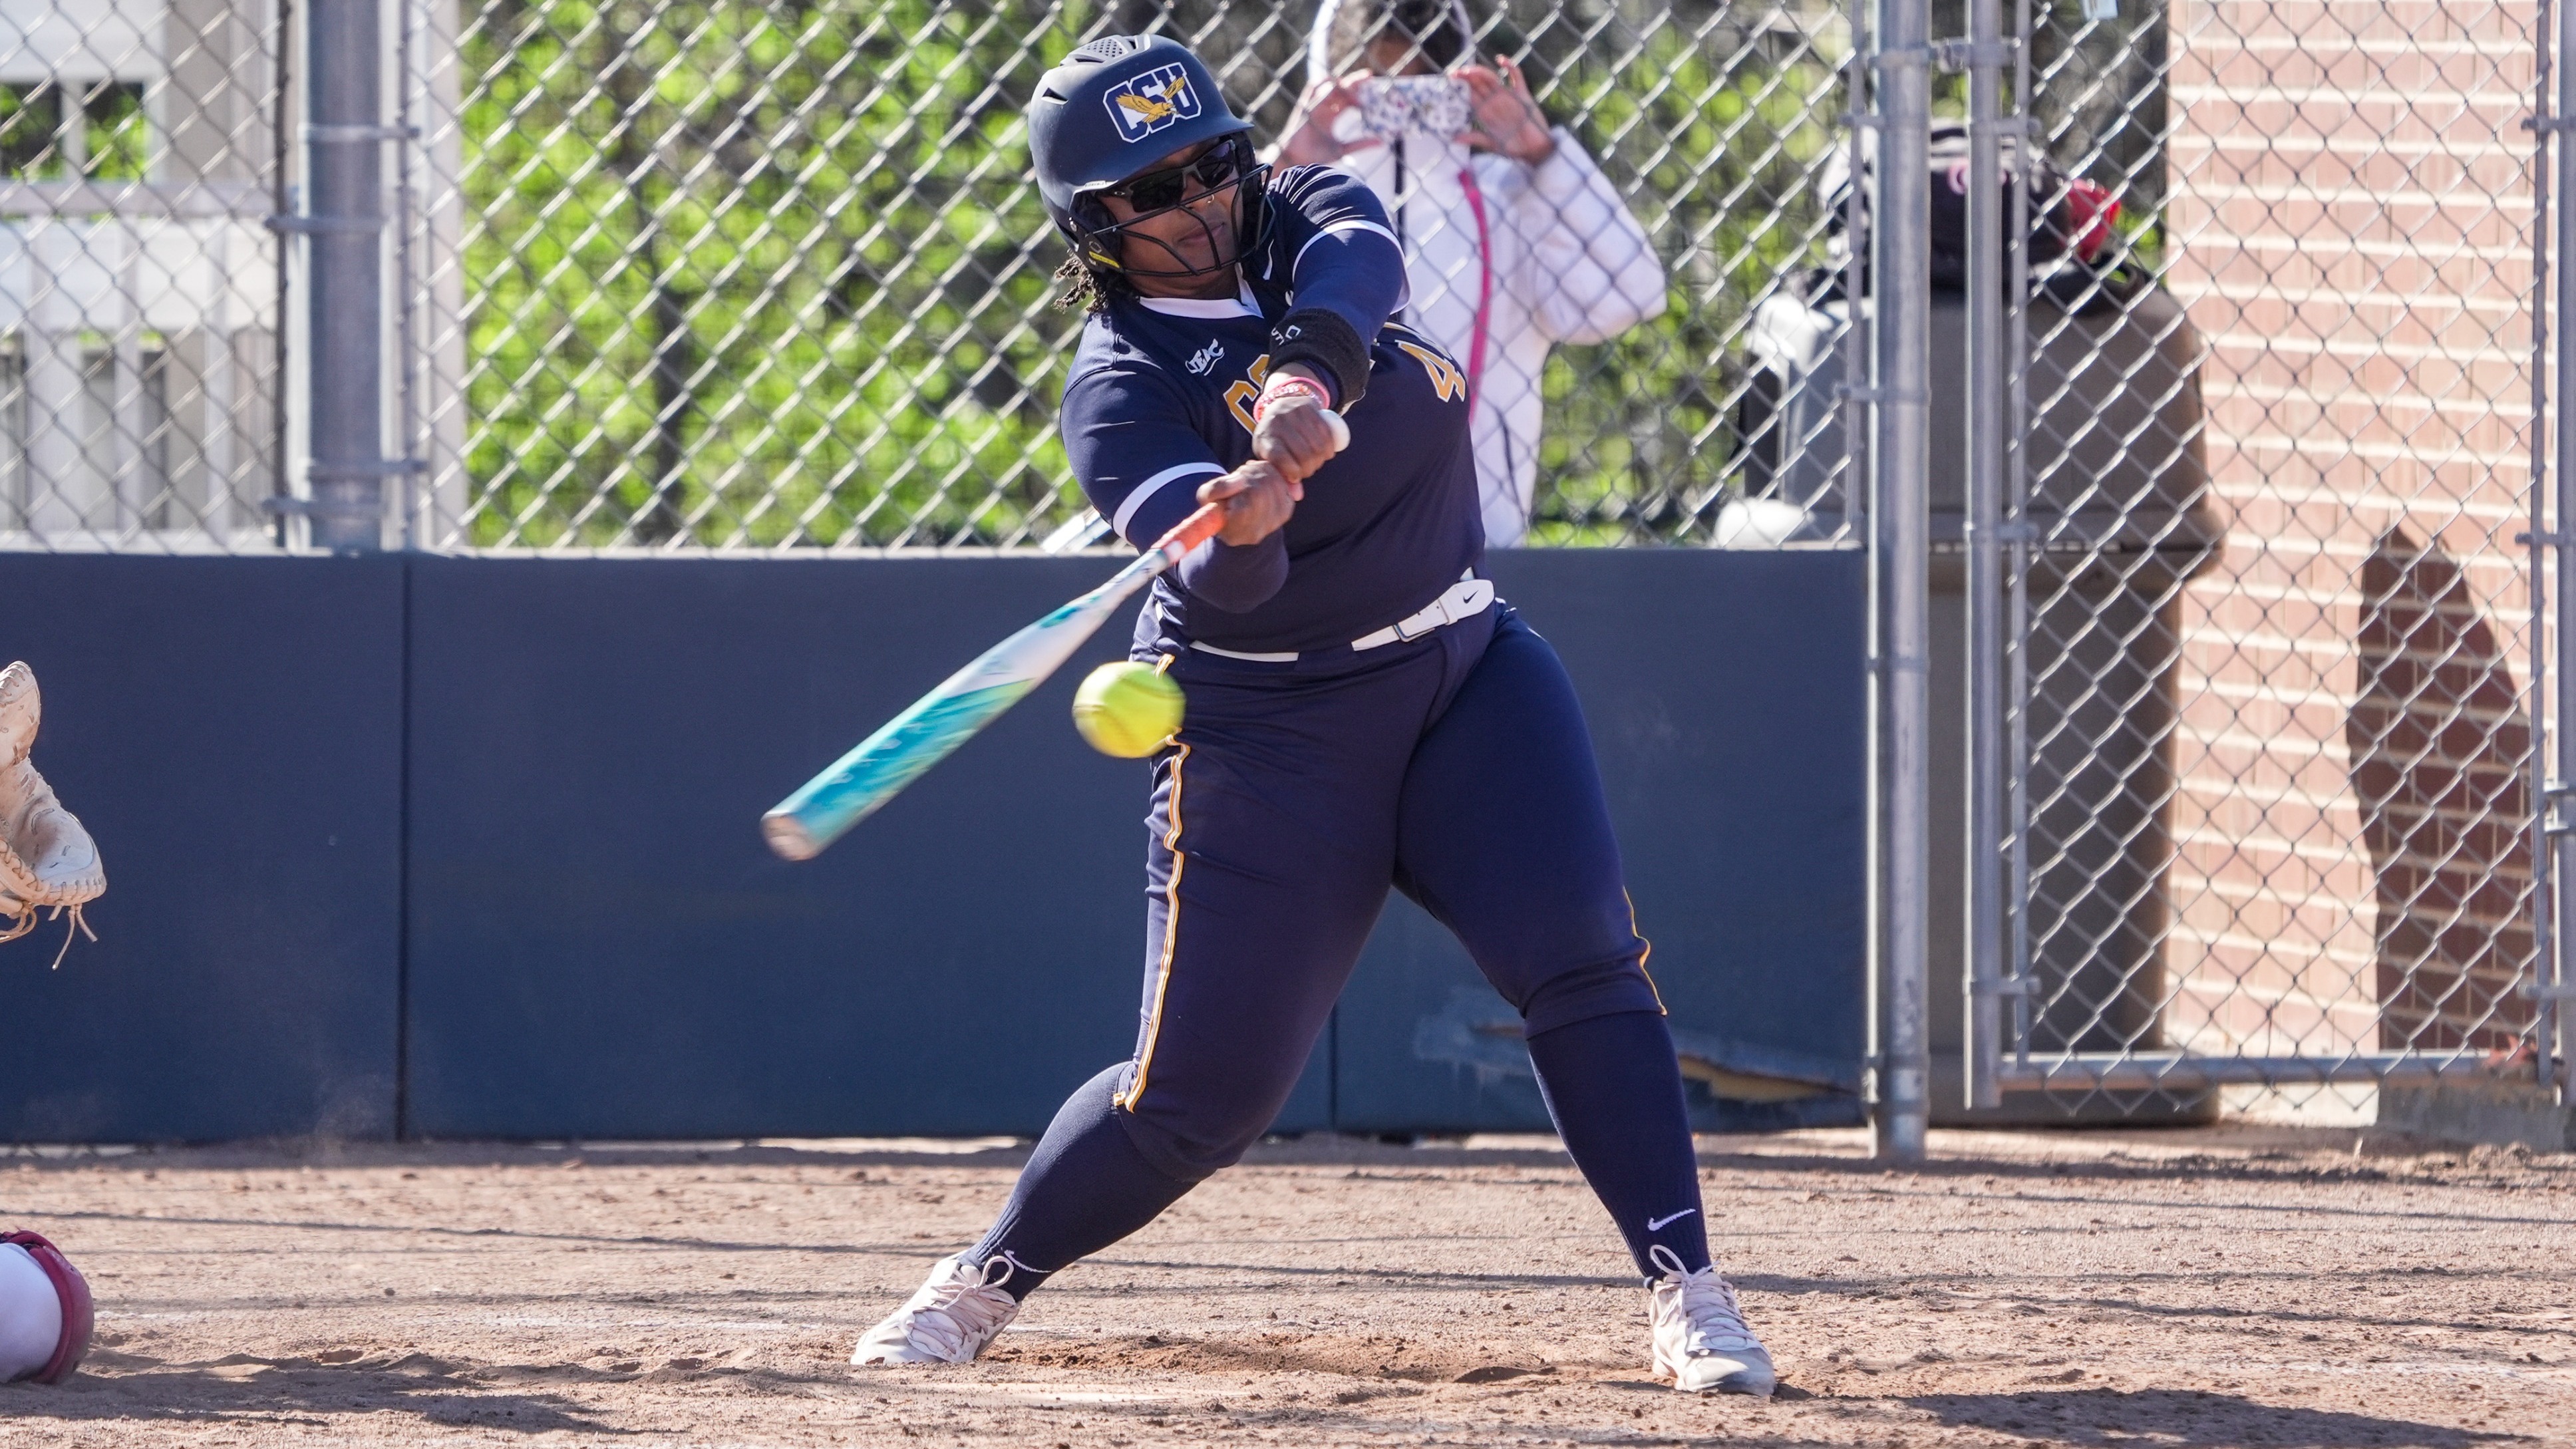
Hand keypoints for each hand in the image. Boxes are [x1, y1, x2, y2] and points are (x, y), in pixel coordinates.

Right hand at [1200, 459, 1300, 546]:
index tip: (1234, 479)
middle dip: (1251, 475)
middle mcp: (1257, 533)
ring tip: (1249, 474)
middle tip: (1242, 473)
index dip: (1241, 484)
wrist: (1237, 516)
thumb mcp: (1206, 497)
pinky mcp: (1287, 511)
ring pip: (1274, 484)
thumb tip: (1240, 481)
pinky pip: (1284, 484)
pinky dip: (1273, 474)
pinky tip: (1261, 477)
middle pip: (1261, 491)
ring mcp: (1275, 524)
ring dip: (1261, 472)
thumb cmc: (1218, 505)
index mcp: (1235, 533)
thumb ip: (1216, 489)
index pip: (1246, 504)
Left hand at [1251, 365, 1343, 481]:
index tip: (1297, 476)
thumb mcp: (1271, 457)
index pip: (1281, 459)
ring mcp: (1292, 413)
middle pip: (1302, 454)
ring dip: (1321, 459)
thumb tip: (1297, 496)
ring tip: (1318, 461)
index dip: (1293, 472)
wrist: (1278, 406)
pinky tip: (1327, 453)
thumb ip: (1282, 476)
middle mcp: (1277, 423)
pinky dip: (1329, 446)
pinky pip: (1325, 430)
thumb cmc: (1274, 438)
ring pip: (1316, 444)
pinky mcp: (1307, 406)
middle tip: (1310, 469)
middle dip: (1310, 468)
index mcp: (1265, 438)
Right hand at [1274, 73, 1384, 167]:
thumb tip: (1382, 143)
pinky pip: (1313, 88)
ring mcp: (1314, 105)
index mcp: (1332, 116)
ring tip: (1354, 85)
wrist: (1297, 161)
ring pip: (1329, 85)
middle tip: (1368, 77)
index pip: (1349, 99)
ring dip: (1341, 82)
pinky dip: (1323, 83)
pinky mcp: (1305, 105)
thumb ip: (1361, 144)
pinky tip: (1335, 83)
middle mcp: (1324, 108)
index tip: (1375, 90)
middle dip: (1354, 82)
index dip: (1361, 93)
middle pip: (1341, 89)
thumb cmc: (1316, 157)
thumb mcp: (1343, 149)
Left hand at [1454, 58, 1553, 164]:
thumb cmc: (1513, 148)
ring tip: (1469, 70)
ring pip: (1492, 78)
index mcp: (1485, 112)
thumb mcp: (1491, 144)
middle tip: (1456, 73)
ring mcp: (1508, 96)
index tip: (1451, 79)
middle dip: (1467, 76)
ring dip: (1480, 72)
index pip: (1471, 94)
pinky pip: (1516, 76)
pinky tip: (1500, 59)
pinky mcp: (1522, 94)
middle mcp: (1494, 101)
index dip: (1461, 86)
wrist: (1535, 150)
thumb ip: (1475, 138)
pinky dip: (1510, 66)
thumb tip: (1454, 139)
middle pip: (1478, 83)